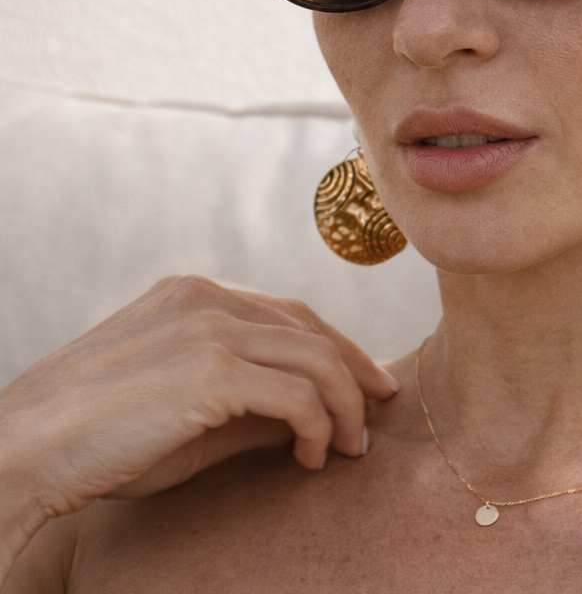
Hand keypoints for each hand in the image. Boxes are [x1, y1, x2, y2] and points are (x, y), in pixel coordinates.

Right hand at [0, 275, 397, 524]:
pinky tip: (312, 455)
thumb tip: (311, 412)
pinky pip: (298, 394)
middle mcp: (208, 298)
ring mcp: (210, 328)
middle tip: (377, 412)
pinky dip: (319, 425)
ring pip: (316, 358)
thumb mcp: (181, 409)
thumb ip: (246, 398)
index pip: (290, 313)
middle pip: (312, 328)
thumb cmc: (96, 439)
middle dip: (355, 371)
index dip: (337, 346)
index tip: (366, 381)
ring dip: (344, 405)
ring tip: (347, 447)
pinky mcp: (213, 368)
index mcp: (194, 295)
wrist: (21, 451)